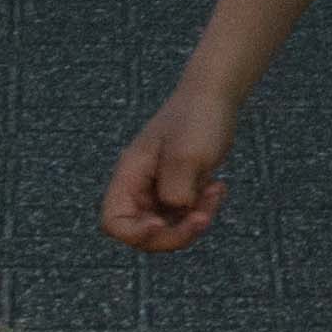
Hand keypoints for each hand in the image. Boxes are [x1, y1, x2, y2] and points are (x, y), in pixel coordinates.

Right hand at [100, 93, 234, 250]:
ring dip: (194, 221)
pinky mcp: (180, 191)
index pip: (113, 222)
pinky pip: (186, 217)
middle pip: (143, 234)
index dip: (133, 233)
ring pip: (169, 229)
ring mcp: (159, 191)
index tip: (160, 224)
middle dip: (175, 234)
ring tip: (215, 191)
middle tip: (202, 219)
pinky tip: (218, 188)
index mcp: (129, 175)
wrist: (216, 97)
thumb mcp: (187, 154)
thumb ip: (176, 189)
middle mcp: (140, 188)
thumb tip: (176, 210)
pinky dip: (204, 210)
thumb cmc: (196, 118)